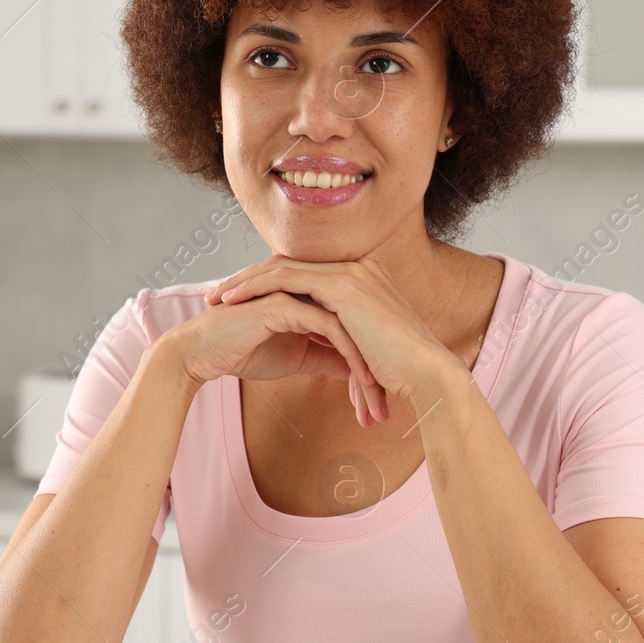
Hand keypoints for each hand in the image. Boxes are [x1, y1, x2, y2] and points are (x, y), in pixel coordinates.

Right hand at [162, 292, 386, 423]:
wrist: (203, 353)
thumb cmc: (244, 351)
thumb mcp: (299, 359)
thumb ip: (329, 357)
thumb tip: (357, 371)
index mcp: (315, 299)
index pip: (355, 327)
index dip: (371, 362)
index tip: (383, 398)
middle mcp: (310, 291)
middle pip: (357, 325)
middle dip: (375, 367)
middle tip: (385, 407)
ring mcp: (298, 293)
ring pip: (348, 324)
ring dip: (366, 363)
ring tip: (378, 396)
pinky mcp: (285, 303)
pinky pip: (328, 325)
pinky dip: (348, 352)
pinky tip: (359, 379)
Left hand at [205, 254, 467, 414]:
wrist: (428, 377)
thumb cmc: (401, 375)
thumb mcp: (365, 353)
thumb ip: (345, 345)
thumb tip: (330, 358)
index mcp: (363, 282)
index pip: (305, 277)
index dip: (269, 288)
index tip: (239, 303)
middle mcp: (357, 269)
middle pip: (289, 265)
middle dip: (250, 280)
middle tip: (218, 295)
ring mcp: (350, 273)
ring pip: (282, 267)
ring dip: (245, 281)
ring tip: (216, 298)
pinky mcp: (342, 285)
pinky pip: (285, 278)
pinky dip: (255, 287)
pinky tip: (232, 301)